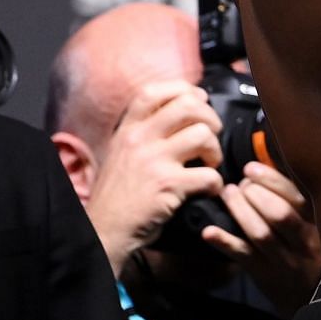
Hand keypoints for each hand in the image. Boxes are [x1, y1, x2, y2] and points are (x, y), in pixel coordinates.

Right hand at [85, 79, 224, 274]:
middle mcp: (139, 139)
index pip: (153, 91)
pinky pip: (208, 174)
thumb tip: (182, 111)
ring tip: (209, 163)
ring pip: (202, 134)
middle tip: (211, 136)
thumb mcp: (121, 153)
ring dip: (214, 150)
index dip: (183, 89)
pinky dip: (216, 183)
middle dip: (210, 118)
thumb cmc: (118, 195)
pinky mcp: (168, 184)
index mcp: (128, 130)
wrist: (104, 230)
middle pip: (187, 105)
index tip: (198, 100)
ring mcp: (153, 160)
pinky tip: (208, 189)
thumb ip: (145, 132)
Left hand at [200, 161, 320, 317]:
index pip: (297, 197)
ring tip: (227, 194)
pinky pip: (243, 257)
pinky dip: (224, 243)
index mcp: (318, 224)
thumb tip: (267, 170)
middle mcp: (304, 242)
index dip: (272, 180)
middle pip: (279, 214)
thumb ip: (299, 203)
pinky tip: (208, 231)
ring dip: (240, 211)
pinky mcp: (264, 275)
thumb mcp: (317, 227)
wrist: (312, 300)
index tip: (251, 169)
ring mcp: (284, 261)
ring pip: (260, 233)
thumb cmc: (311, 254)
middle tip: (239, 184)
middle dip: (255, 194)